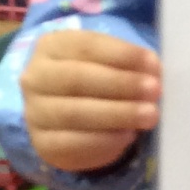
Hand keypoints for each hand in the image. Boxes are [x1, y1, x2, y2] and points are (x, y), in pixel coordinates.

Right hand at [21, 30, 160, 172]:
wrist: (69, 115)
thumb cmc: (96, 77)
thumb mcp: (108, 61)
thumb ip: (127, 62)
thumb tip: (152, 69)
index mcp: (51, 46)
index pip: (86, 46)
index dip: (122, 54)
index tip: (153, 64)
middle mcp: (35, 77)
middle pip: (77, 79)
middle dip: (121, 84)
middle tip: (155, 90)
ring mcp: (35, 112)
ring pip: (74, 113)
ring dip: (117, 114)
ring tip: (149, 115)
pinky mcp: (42, 144)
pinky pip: (72, 144)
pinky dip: (104, 140)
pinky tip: (128, 136)